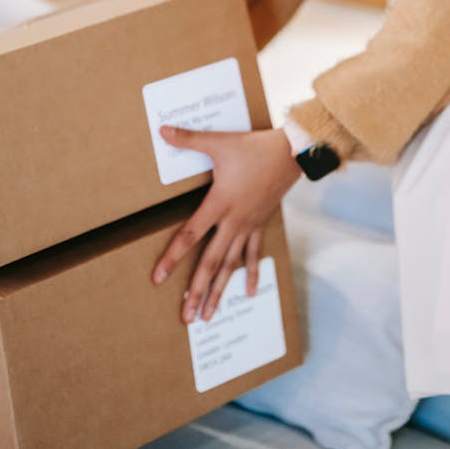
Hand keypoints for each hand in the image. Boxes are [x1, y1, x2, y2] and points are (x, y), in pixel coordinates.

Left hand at [151, 126, 300, 324]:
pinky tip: (250, 294)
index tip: (158, 278)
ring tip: (208, 316)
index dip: (172, 257)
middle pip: (211, 262)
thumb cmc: (254, 147)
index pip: (190, 235)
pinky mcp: (261, 224)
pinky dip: (252, 274)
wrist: (291, 153)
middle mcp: (234, 221)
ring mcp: (249, 225)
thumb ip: (189, 139)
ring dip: (219, 291)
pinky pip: (254, 254)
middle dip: (197, 291)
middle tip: (186, 318)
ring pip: (231, 265)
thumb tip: (162, 130)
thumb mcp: (219, 142)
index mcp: (220, 203)